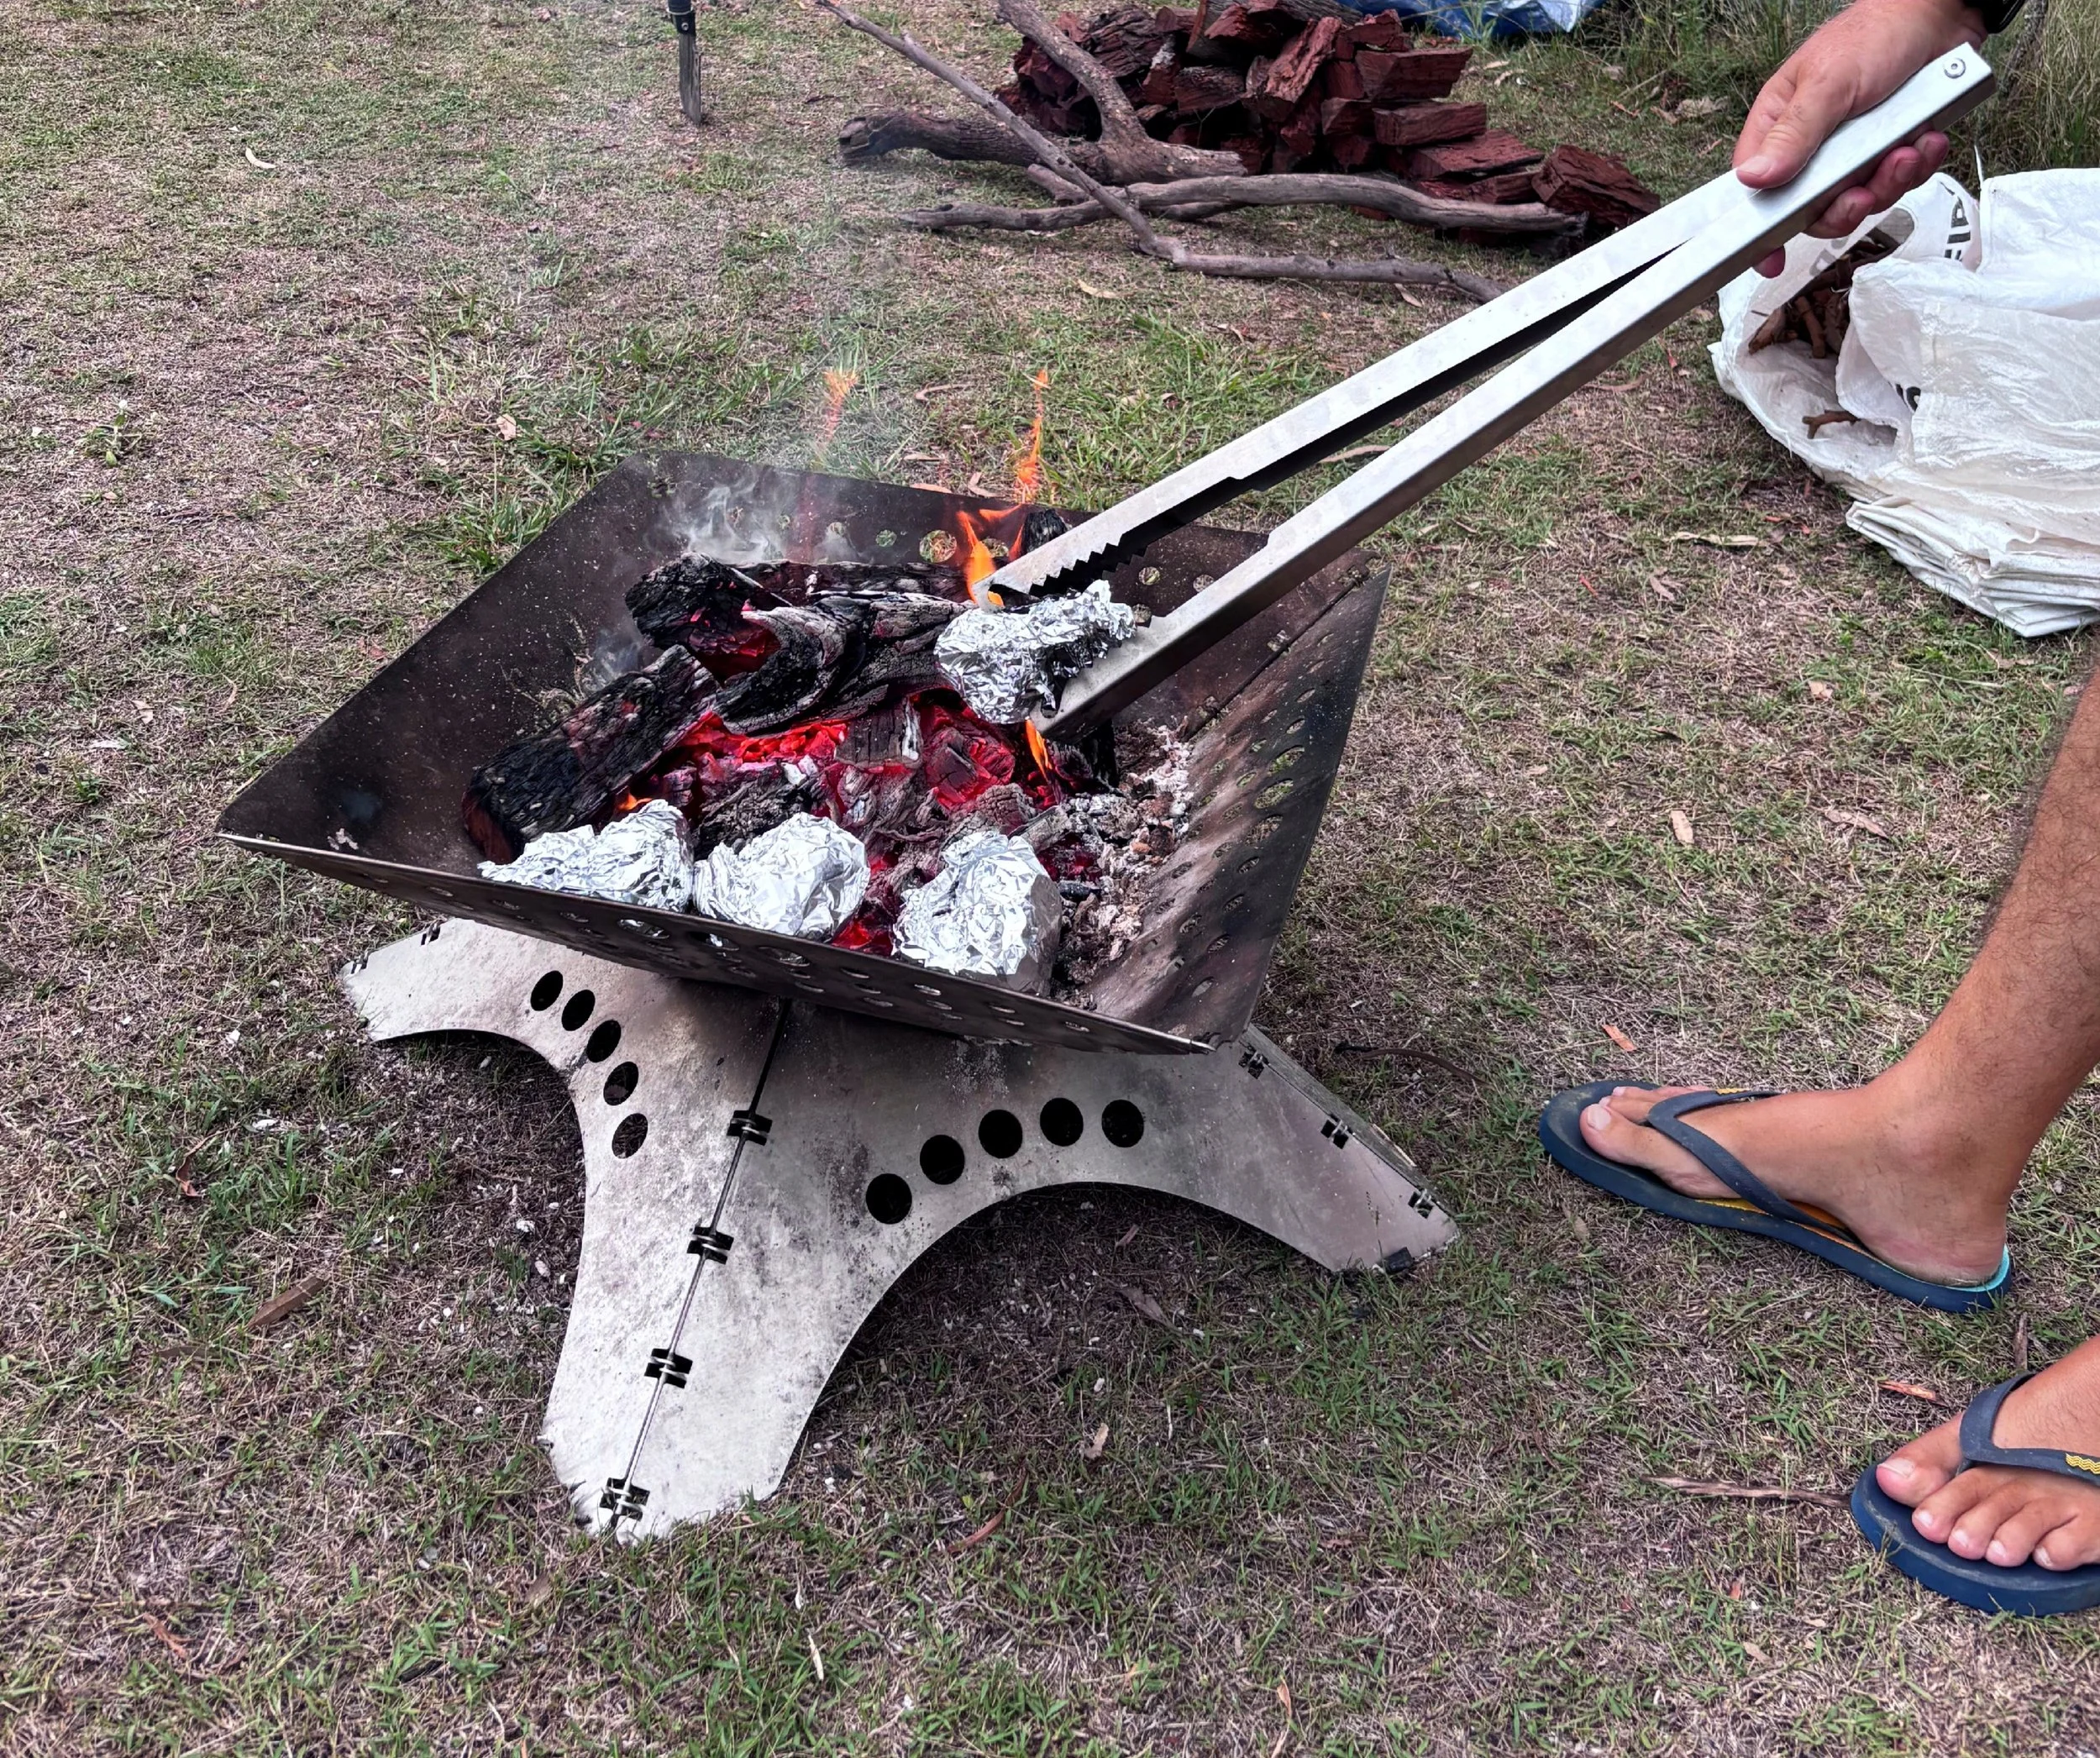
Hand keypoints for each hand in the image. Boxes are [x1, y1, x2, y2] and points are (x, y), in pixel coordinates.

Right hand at [1735, 0, 1984, 274]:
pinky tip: (1925, 141)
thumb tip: (1754, 178)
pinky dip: (1917, 168)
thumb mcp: (1828, 84)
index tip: (1770, 256)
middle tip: (1864, 189)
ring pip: (1861, 199)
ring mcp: (1852, 153)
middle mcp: (1812, 147)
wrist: (1939, 15)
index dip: (1763, 227)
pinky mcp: (1888, 152)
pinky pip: (1898, 183)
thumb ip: (1794, 135)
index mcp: (1780, 127)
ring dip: (1890, 182)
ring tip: (1907, 150)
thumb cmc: (1875, 35)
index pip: (1758, 190)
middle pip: (1814, 209)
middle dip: (1847, 205)